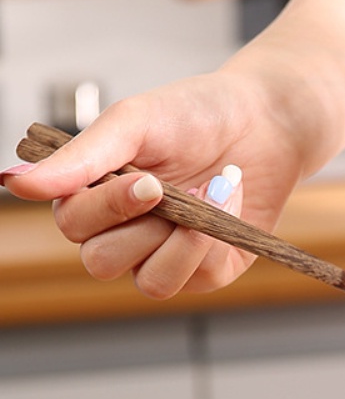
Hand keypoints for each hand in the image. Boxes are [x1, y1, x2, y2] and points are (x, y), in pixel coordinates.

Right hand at [1, 69, 310, 298]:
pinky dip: (216, 240)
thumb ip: (80, 157)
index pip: (74, 226)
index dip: (107, 210)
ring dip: (182, 243)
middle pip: (101, 263)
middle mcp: (126, 233)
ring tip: (210, 194)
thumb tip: (17, 183)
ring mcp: (167, 257)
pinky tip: (229, 200)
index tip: (148, 180)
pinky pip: (198, 278)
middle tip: (173, 187)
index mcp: (95, 195)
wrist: (265, 123)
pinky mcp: (210, 272)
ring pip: (151, 283)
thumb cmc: (195, 116)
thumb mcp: (134, 123)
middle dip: (142, 228)